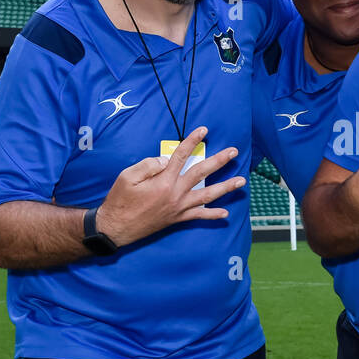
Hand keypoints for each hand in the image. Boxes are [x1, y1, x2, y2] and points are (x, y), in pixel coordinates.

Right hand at [96, 127, 244, 245]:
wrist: (117, 227)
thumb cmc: (120, 200)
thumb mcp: (128, 176)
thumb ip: (148, 165)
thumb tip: (166, 160)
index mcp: (163, 180)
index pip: (181, 155)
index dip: (193, 141)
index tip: (204, 130)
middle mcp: (175, 193)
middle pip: (202, 173)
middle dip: (219, 161)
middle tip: (233, 152)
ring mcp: (179, 207)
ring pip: (208, 195)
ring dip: (226, 187)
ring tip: (241, 181)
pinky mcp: (177, 219)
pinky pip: (199, 216)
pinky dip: (212, 215)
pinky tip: (225, 213)